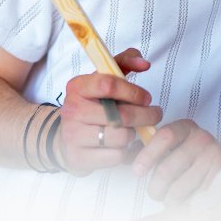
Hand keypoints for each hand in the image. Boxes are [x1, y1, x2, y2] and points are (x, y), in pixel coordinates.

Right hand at [57, 48, 162, 176]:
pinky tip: (121, 146)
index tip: (146, 98)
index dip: (133, 91)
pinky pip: (116, 156)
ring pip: (121, 137)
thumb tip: (144, 63)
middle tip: (154, 115)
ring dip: (133, 134)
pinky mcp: (79, 158)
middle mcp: (72, 110)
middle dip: (145, 115)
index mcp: (78, 86)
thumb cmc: (92, 106)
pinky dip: (124, 152)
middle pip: (120, 115)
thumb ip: (124, 62)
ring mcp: (73, 135)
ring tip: (131, 130)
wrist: (65, 140)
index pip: (108, 84)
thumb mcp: (102, 79)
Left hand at [131, 119, 220, 204]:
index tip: (137, 172)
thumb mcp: (174, 144)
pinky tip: (186, 200)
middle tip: (155, 192)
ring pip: (178, 190)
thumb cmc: (192, 155)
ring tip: (171, 198)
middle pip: (166, 170)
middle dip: (155, 188)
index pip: (164, 136)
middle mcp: (202, 139)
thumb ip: (149, 148)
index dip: (147, 155)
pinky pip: (193, 200)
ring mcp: (214, 159)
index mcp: (186, 127)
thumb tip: (124, 156)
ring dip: (169, 200)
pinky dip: (185, 205)